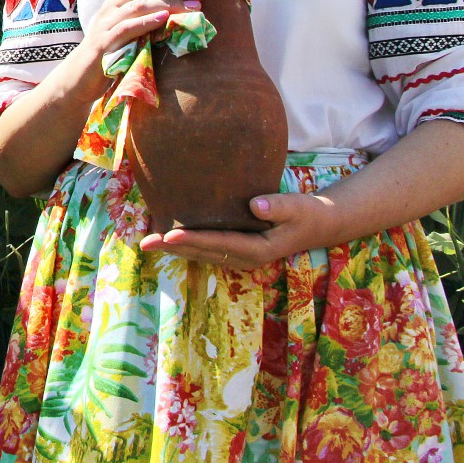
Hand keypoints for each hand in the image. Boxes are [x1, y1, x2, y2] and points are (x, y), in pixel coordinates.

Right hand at [78, 0, 209, 72]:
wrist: (80, 77)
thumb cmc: (111, 52)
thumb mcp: (126, 27)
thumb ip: (145, 15)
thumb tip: (184, 7)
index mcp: (114, 0)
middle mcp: (109, 7)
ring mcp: (105, 24)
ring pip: (138, 4)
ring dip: (169, 4)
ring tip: (193, 8)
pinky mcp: (105, 44)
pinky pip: (126, 28)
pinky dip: (147, 21)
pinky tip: (165, 19)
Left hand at [139, 193, 336, 268]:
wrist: (319, 224)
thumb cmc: (307, 213)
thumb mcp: (299, 207)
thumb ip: (279, 205)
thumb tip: (255, 205)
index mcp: (258, 250)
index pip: (218, 244)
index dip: (192, 240)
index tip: (168, 235)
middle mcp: (245, 257)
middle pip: (203, 253)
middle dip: (173, 248)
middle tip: (144, 242)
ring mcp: (239, 256)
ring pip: (201, 254)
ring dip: (175, 249)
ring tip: (147, 242)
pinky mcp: (236, 249)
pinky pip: (206, 250)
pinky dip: (186, 245)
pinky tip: (167, 238)